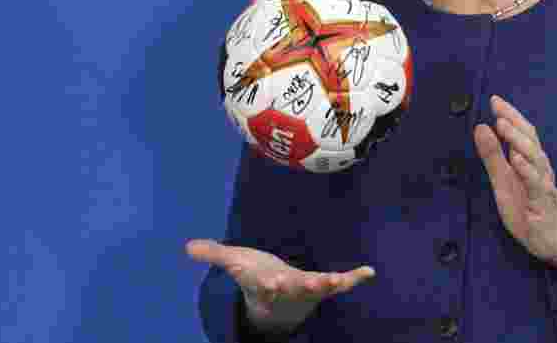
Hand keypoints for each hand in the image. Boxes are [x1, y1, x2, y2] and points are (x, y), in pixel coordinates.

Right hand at [185, 239, 375, 333]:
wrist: (278, 310)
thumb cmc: (256, 278)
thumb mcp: (234, 263)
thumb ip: (213, 254)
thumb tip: (187, 247)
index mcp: (263, 283)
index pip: (261, 284)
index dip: (263, 283)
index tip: (264, 280)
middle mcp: (285, 289)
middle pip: (290, 288)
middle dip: (296, 285)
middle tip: (304, 282)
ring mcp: (306, 290)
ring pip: (316, 288)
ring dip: (326, 284)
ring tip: (338, 281)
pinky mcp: (323, 287)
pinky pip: (340, 283)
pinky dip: (353, 279)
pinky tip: (369, 272)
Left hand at [474, 95, 556, 268]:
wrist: (553, 242)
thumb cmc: (528, 208)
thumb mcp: (502, 181)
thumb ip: (492, 156)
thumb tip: (480, 127)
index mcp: (529, 162)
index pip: (522, 133)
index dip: (510, 115)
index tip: (494, 99)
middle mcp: (539, 170)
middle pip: (530, 141)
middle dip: (514, 122)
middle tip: (498, 109)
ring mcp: (543, 186)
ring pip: (535, 159)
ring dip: (518, 141)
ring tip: (503, 126)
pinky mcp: (543, 205)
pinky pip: (537, 185)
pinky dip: (527, 171)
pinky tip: (516, 160)